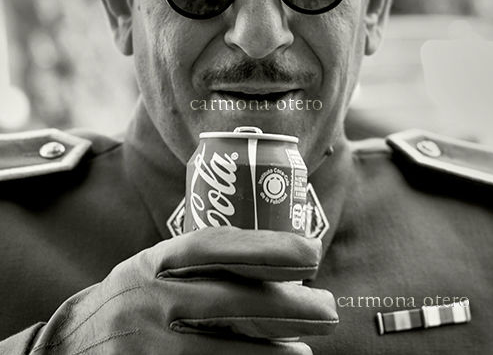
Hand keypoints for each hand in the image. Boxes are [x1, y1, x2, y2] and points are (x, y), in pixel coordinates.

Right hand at [30, 227, 336, 353]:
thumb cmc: (128, 301)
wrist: (66, 348)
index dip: (265, 247)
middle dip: (285, 305)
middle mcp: (148, 299)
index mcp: (152, 262)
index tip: (311, 252)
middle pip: (228, 300)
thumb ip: (198, 267)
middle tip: (328, 309)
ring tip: (305, 352)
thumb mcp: (153, 270)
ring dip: (270, 352)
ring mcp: (142, 346)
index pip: (213, 246)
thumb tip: (271, 271)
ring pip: (220, 351)